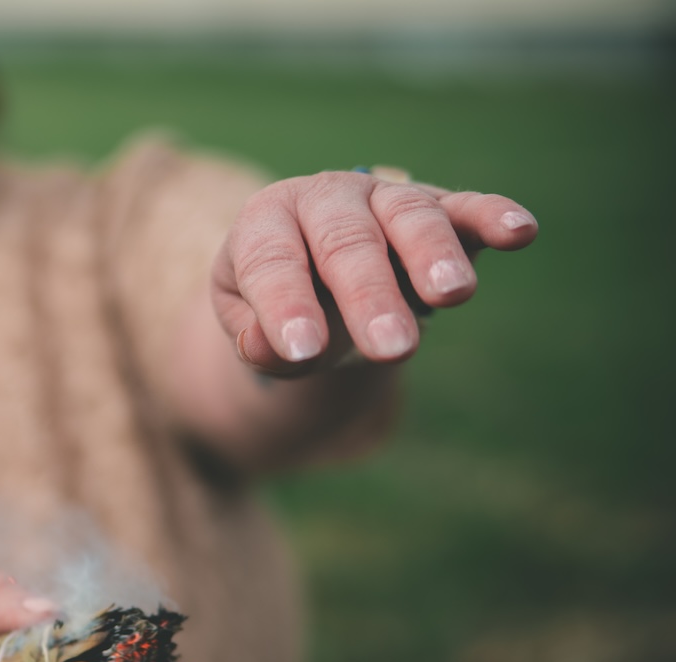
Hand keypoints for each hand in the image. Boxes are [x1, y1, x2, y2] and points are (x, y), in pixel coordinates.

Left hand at [212, 169, 537, 373]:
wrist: (317, 276)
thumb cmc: (280, 305)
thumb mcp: (250, 324)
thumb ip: (257, 340)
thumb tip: (265, 349)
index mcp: (266, 221)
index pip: (271, 262)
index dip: (285, 305)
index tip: (304, 352)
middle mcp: (325, 198)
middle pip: (346, 241)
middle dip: (369, 295)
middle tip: (391, 349)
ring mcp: (383, 198)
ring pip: (408, 216)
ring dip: (432, 253)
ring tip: (452, 294)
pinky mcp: (439, 207)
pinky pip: (466, 207)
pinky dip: (494, 214)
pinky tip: (521, 231)